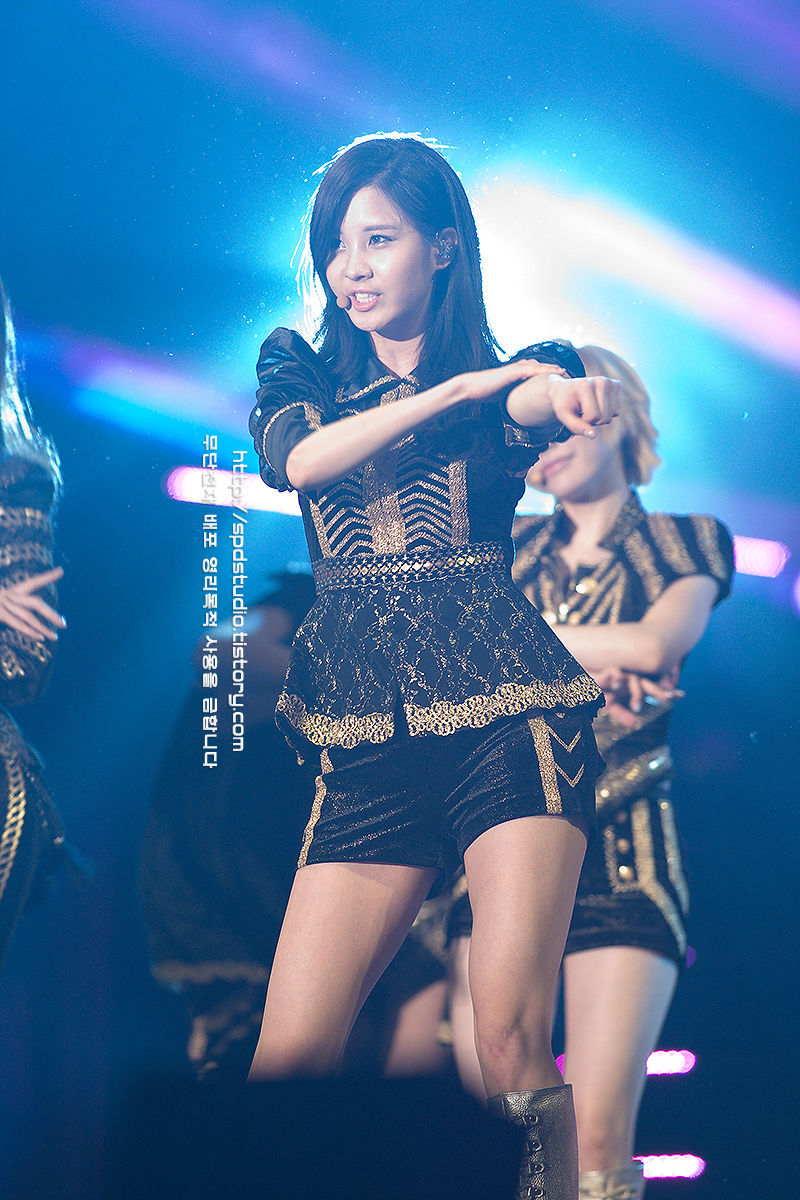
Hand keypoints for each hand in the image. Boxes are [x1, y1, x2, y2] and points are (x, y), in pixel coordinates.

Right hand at [0, 566, 65, 640]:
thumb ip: (11, 602)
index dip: (46, 577)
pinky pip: (15, 622)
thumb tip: (23, 609)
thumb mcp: (3, 598)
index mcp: (8, 591)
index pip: (32, 582)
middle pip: (35, 602)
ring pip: (28, 614)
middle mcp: (7, 595)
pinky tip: (40, 636)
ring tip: (56, 635)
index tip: (61, 571)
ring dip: (43, 626)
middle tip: (64, 624)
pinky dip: (29, 630)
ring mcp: (2, 603)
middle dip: (51, 613)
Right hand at [459, 359, 567, 405]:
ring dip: (552, 369)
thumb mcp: (504, 394)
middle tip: (569, 376)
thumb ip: (513, 395)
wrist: (471, 388)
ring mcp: (515, 369)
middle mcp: (518, 368)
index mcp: (517, 374)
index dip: (549, 375)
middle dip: (554, 371)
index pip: (537, 372)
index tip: (561, 380)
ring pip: (539, 366)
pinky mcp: (512, 372)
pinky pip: (531, 370)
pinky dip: (544, 370)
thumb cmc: (485, 391)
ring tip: (565, 373)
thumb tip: (520, 405)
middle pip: (541, 367)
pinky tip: (554, 372)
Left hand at [507, 372, 621, 435]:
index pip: (593, 417)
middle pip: (605, 416)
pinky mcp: (617, 383)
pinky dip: (609, 411)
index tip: (574, 413)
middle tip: (581, 411)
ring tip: (587, 407)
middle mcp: (599, 380)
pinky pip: (619, 408)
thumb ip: (575, 426)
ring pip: (614, 414)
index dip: (583, 422)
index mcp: (584, 385)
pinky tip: (597, 404)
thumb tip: (592, 435)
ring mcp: (610, 380)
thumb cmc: (560, 404)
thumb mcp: (563, 417)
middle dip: (593, 420)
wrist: (565, 388)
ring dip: (601, 417)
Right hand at [594, 666, 682, 726]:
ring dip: (636, 694)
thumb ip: (622, 713)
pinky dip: (619, 681)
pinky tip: (616, 688)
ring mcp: (621, 674)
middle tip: (668, 699)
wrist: (580, 682)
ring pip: (635, 681)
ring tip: (636, 708)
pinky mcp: (610, 670)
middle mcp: (629, 680)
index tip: (680, 695)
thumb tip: (634, 724)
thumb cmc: (595, 691)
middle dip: (658, 691)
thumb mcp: (609, 706)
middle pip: (648, 683)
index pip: (651, 689)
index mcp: (631, 687)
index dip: (665, 691)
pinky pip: (618, 674)